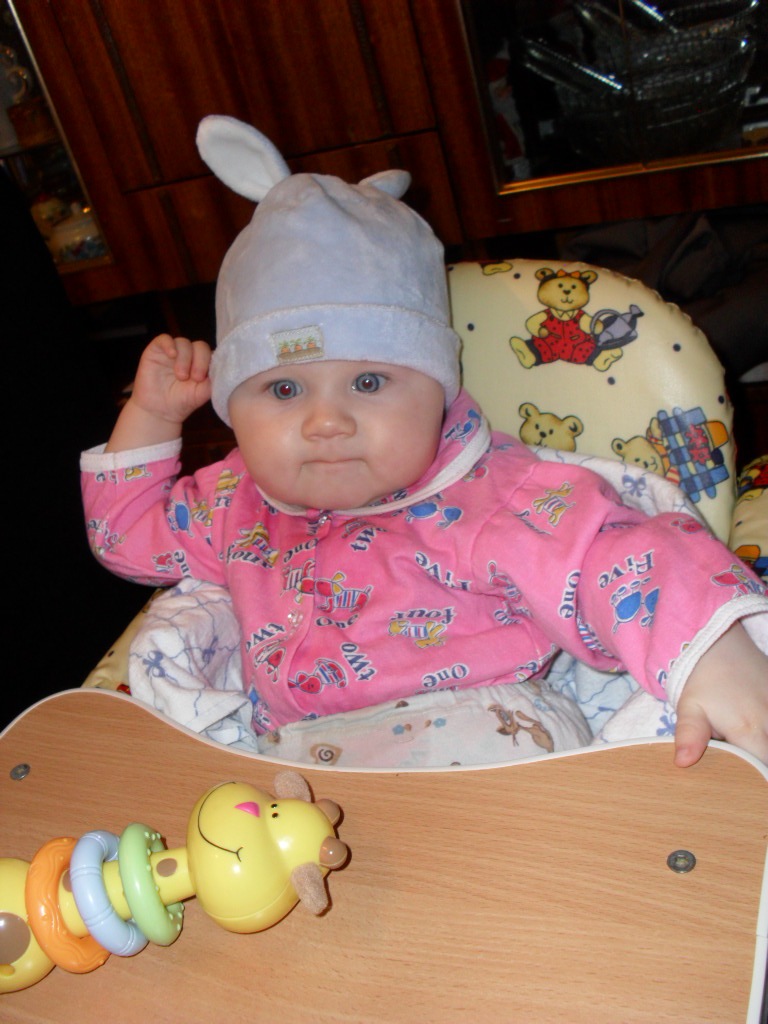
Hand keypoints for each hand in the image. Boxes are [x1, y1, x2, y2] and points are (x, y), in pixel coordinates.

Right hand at [106, 335, 211, 451]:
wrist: (159, 411)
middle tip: (196, 378)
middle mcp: (189, 355)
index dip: (211, 363)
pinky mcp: (157, 350)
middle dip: (200, 361)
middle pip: (200, 346)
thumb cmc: (182, 402)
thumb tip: (223, 371)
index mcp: (203, 363)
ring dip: (185, 359)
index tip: (206, 378)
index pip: (211, 354)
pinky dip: (169, 345)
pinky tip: (172, 355)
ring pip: (184, 343)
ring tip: (181, 376)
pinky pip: (164, 339)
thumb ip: (213, 382)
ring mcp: (174, 351)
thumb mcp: (201, 394)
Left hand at [674, 622, 767, 766]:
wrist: (717, 641)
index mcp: (749, 730)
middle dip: (758, 762)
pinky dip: (765, 726)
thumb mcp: (690, 707)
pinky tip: (753, 725)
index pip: (762, 769)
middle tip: (741, 763)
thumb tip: (683, 763)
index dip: (754, 779)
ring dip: (762, 740)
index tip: (743, 781)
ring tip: (743, 739)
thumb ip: (690, 737)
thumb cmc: (701, 678)